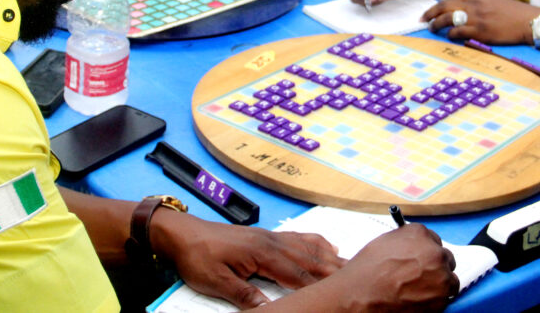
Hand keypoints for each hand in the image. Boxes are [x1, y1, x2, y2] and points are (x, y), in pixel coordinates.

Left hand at [152, 211, 344, 308]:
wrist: (183, 234)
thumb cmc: (198, 256)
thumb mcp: (218, 282)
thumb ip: (245, 295)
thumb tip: (268, 309)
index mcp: (262, 253)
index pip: (298, 275)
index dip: (319, 286)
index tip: (339, 292)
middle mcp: (271, 242)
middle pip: (309, 259)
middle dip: (333, 269)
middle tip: (356, 275)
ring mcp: (270, 237)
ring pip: (308, 247)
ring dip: (330, 256)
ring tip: (349, 263)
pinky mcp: (265, 236)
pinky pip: (297, 237)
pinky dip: (315, 242)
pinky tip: (326, 245)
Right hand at [320, 224, 458, 311]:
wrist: (361, 295)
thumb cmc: (367, 271)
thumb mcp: (384, 243)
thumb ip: (405, 242)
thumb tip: (412, 247)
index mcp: (419, 234)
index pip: (434, 240)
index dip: (427, 252)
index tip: (424, 259)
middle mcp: (434, 251)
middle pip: (445, 258)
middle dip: (437, 267)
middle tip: (423, 277)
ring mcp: (440, 274)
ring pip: (449, 280)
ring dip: (439, 285)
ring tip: (420, 291)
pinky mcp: (442, 297)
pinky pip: (446, 298)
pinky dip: (436, 300)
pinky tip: (419, 300)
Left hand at [423, 0, 539, 44]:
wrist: (529, 21)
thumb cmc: (513, 14)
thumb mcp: (492, 2)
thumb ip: (477, 5)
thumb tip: (462, 13)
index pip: (450, 0)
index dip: (438, 6)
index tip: (430, 12)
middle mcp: (474, 4)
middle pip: (444, 7)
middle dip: (431, 13)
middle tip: (423, 20)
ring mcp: (476, 17)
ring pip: (447, 19)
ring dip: (436, 24)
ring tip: (432, 28)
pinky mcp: (480, 31)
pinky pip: (458, 32)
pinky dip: (450, 34)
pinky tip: (449, 36)